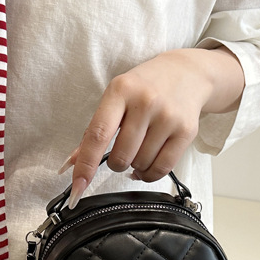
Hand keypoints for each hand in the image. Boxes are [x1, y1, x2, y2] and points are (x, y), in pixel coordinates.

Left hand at [61, 47, 243, 207]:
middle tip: (122, 152)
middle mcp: (145, 102)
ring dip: (136, 166)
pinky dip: (150, 174)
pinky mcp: (186, 131)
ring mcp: (168, 117)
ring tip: (140, 150)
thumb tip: (72, 163)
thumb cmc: (145, 87)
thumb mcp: (117, 97)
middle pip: (121, 156)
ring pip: (141, 164)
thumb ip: (95, 130)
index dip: (86, 164)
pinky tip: (148, 163)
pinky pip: (162, 169)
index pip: (98, 134)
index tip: (78, 186)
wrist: (186, 73)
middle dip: (117, 163)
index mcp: (121, 90)